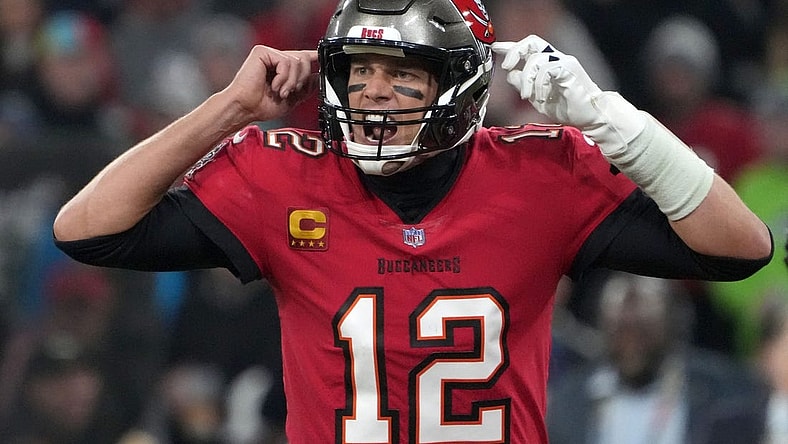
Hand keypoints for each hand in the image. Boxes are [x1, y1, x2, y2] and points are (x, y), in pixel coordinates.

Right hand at [223, 45, 318, 123]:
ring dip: (292, 81)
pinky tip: (274, 85)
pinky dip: (283, 77)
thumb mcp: (292, 99)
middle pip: (304, 59)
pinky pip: (285, 61)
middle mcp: (276, 60)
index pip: (301, 58)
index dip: (313, 57)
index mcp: (282, 70)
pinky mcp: (262, 52)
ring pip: (297, 61)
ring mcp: (269, 54)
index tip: (321, 56)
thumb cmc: (261, 106)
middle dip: (302, 78)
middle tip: (291, 91)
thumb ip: (305, 88)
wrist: (246, 109)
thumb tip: (317, 77)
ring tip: (280, 91)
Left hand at [492, 35, 643, 156]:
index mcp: (548, 63)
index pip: (527, 48)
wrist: (589, 117)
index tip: (496, 48)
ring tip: (527, 96)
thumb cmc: (567, 108)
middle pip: (532, 42)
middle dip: (515, 52)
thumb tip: (511, 74)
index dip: (510, 47)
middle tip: (507, 66)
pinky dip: (539, 85)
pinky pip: (547, 70)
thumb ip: (524, 85)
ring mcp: (564, 62)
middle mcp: (556, 58)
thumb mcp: (537, 98)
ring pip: (536, 59)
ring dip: (526, 80)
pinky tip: (541, 98)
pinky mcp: (569, 69)